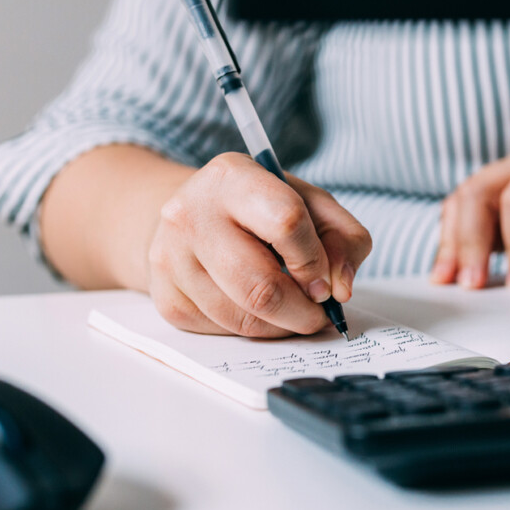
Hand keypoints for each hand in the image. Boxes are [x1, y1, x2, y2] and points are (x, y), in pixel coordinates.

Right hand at [147, 153, 371, 336]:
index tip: (325, 280)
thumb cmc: (259, 208)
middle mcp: (190, 214)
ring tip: (292, 310)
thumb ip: (343, 238)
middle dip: (302, 311)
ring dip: (281, 326)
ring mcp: (171, 258)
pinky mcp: (166, 297)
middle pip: (261, 286)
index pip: (286, 222)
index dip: (315, 261)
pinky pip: (221, 332)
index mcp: (232, 177)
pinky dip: (252, 331)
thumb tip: (341, 288)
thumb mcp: (310, 203)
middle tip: (318, 312)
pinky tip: (256, 309)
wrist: (192, 216)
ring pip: (242, 318)